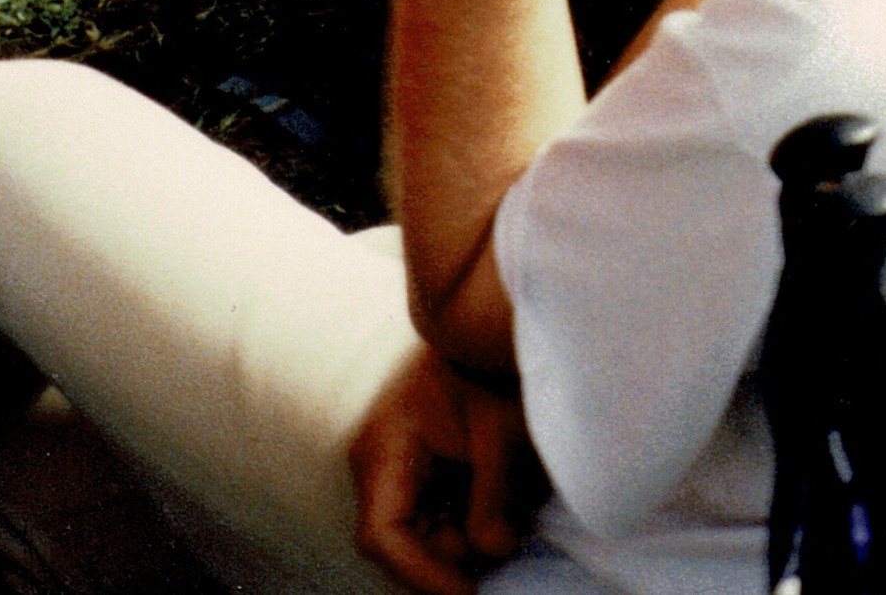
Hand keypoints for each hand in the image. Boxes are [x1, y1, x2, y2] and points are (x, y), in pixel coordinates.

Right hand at [351, 347, 538, 594]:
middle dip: (452, 556)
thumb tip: (496, 551)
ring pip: (419, 533)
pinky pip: (432, 513)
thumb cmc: (487, 364)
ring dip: (463, 537)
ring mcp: (392, 468)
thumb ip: (494, 492)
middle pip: (403, 542)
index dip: (423, 575)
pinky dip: (464, 518)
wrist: (481, 318)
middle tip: (506, 539)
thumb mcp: (500, 427)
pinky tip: (499, 497)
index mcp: (386, 448)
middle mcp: (377, 464)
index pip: (384, 535)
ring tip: (508, 505)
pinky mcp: (414, 469)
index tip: (469, 593)